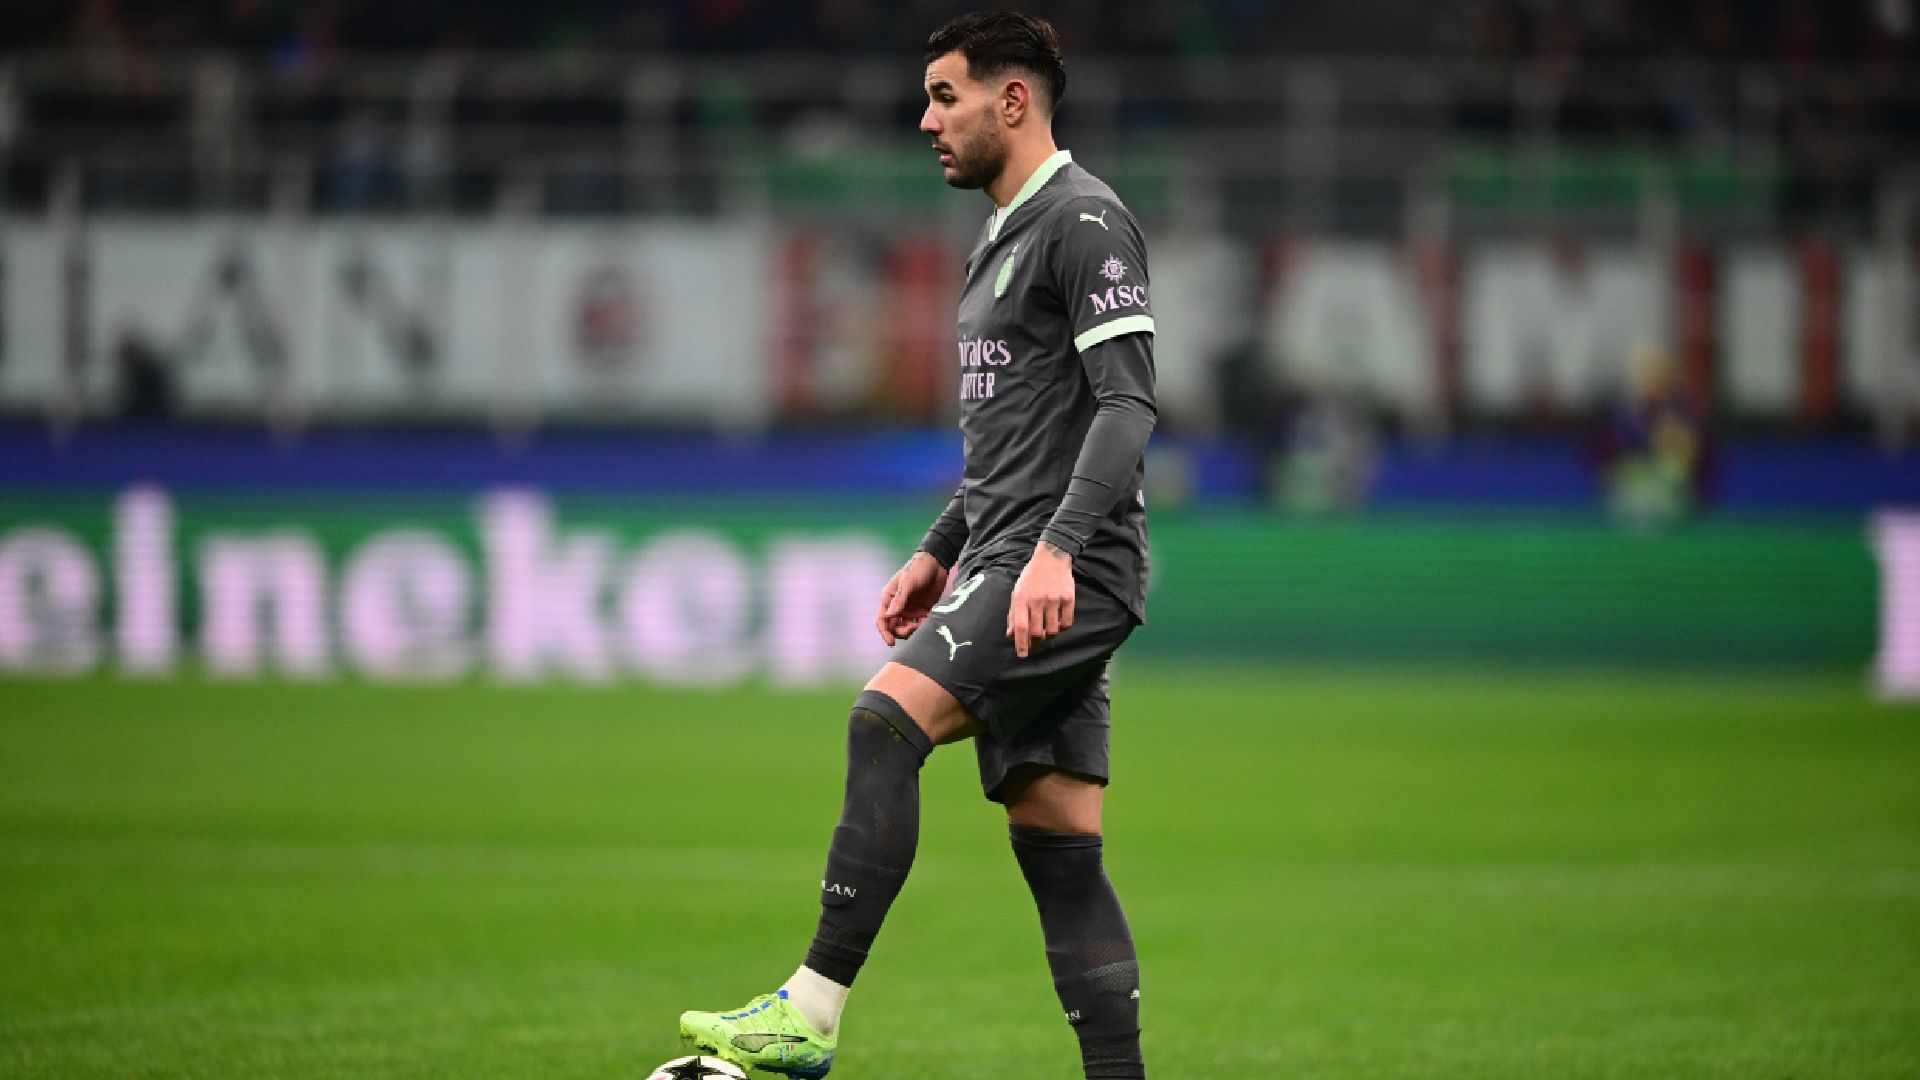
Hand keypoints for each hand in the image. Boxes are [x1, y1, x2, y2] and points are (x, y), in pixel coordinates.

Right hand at [876, 551, 948, 645]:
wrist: (937, 563)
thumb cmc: (918, 569)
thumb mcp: (908, 582)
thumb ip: (899, 599)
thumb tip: (889, 616)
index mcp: (888, 599)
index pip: (882, 620)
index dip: (884, 633)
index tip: (891, 643)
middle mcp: (897, 606)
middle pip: (894, 627)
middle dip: (900, 632)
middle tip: (911, 628)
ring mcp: (910, 610)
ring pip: (906, 628)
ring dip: (911, 631)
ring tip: (919, 625)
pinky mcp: (922, 611)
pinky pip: (919, 625)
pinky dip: (922, 627)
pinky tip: (927, 621)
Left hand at [1007, 541, 1073, 658]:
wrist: (1052, 558)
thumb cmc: (1031, 577)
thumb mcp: (1017, 592)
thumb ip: (1013, 614)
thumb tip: (1010, 635)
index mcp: (1022, 598)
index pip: (1021, 627)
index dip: (1021, 644)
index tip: (1022, 655)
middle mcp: (1037, 600)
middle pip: (1037, 631)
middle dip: (1035, 642)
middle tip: (1035, 644)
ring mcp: (1054, 599)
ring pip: (1052, 630)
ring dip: (1049, 636)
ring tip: (1046, 632)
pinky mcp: (1068, 598)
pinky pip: (1066, 622)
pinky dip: (1062, 627)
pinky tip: (1058, 623)